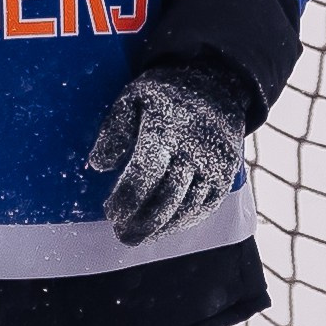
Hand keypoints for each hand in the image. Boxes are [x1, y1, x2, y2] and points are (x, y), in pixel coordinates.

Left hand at [87, 61, 251, 246]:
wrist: (218, 88)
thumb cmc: (166, 95)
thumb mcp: (134, 97)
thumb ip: (114, 129)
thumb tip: (99, 165)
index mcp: (167, 130)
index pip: (145, 174)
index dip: (127, 199)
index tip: (111, 212)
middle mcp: (194, 151)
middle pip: (167, 198)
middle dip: (141, 223)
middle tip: (121, 234)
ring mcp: (214, 166)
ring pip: (187, 208)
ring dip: (161, 229)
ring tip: (137, 237)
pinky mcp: (226, 177)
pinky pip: (205, 208)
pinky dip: (184, 222)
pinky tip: (165, 229)